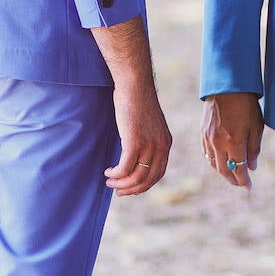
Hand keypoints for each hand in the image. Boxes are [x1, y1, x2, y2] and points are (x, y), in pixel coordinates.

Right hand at [104, 81, 172, 195]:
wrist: (135, 85)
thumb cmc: (136, 101)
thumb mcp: (147, 124)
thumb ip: (146, 140)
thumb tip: (134, 155)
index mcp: (166, 143)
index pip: (158, 173)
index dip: (144, 184)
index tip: (131, 187)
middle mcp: (161, 147)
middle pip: (147, 180)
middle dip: (132, 189)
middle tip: (118, 191)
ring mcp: (149, 145)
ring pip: (135, 177)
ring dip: (121, 184)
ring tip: (110, 182)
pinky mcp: (134, 142)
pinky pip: (124, 168)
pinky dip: (116, 174)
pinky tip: (108, 172)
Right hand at [202, 92, 263, 189]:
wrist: (227, 86)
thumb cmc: (246, 104)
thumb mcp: (256, 126)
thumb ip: (254, 149)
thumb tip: (251, 167)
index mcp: (234, 142)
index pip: (239, 170)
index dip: (244, 181)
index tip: (249, 187)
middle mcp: (218, 143)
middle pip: (224, 170)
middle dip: (233, 180)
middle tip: (240, 183)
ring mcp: (208, 138)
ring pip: (214, 163)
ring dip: (223, 172)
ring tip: (231, 174)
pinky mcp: (203, 132)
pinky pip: (207, 153)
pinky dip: (214, 161)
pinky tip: (220, 161)